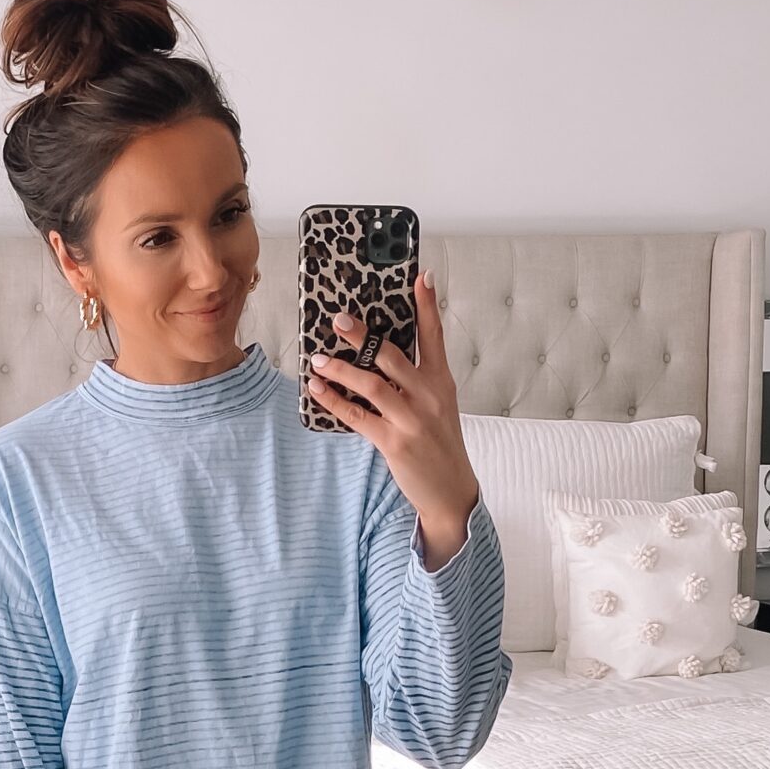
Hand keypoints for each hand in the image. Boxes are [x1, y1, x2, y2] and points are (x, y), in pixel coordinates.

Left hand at [305, 273, 480, 560]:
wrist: (451, 492)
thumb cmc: (439, 445)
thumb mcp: (439, 406)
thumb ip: (417, 380)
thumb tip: (381, 357)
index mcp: (442, 382)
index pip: (434, 336)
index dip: (427, 306)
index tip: (420, 276)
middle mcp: (429, 395)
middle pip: (392, 354)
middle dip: (362, 335)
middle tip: (337, 320)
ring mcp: (412, 419)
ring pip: (370, 383)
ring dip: (340, 369)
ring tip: (317, 359)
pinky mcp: (395, 442)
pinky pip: (357, 416)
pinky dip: (334, 401)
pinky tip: (317, 390)